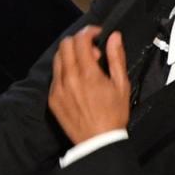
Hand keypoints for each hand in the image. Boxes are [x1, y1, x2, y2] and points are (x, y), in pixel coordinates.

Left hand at [49, 26, 130, 143]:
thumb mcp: (121, 85)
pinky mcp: (53, 99)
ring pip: (57, 59)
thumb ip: (116, 58)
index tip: (97, 35)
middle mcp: (69, 79)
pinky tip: (76, 81)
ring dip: (70, 55)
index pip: (80, 40)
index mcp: (88, 74)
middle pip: (65, 45)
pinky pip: (55, 76)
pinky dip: (64, 71)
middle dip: (79, 41)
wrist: (98, 142)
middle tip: (93, 53)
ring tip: (85, 66)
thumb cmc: (113, 115)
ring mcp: (58, 89)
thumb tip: (114, 37)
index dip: (89, 32)